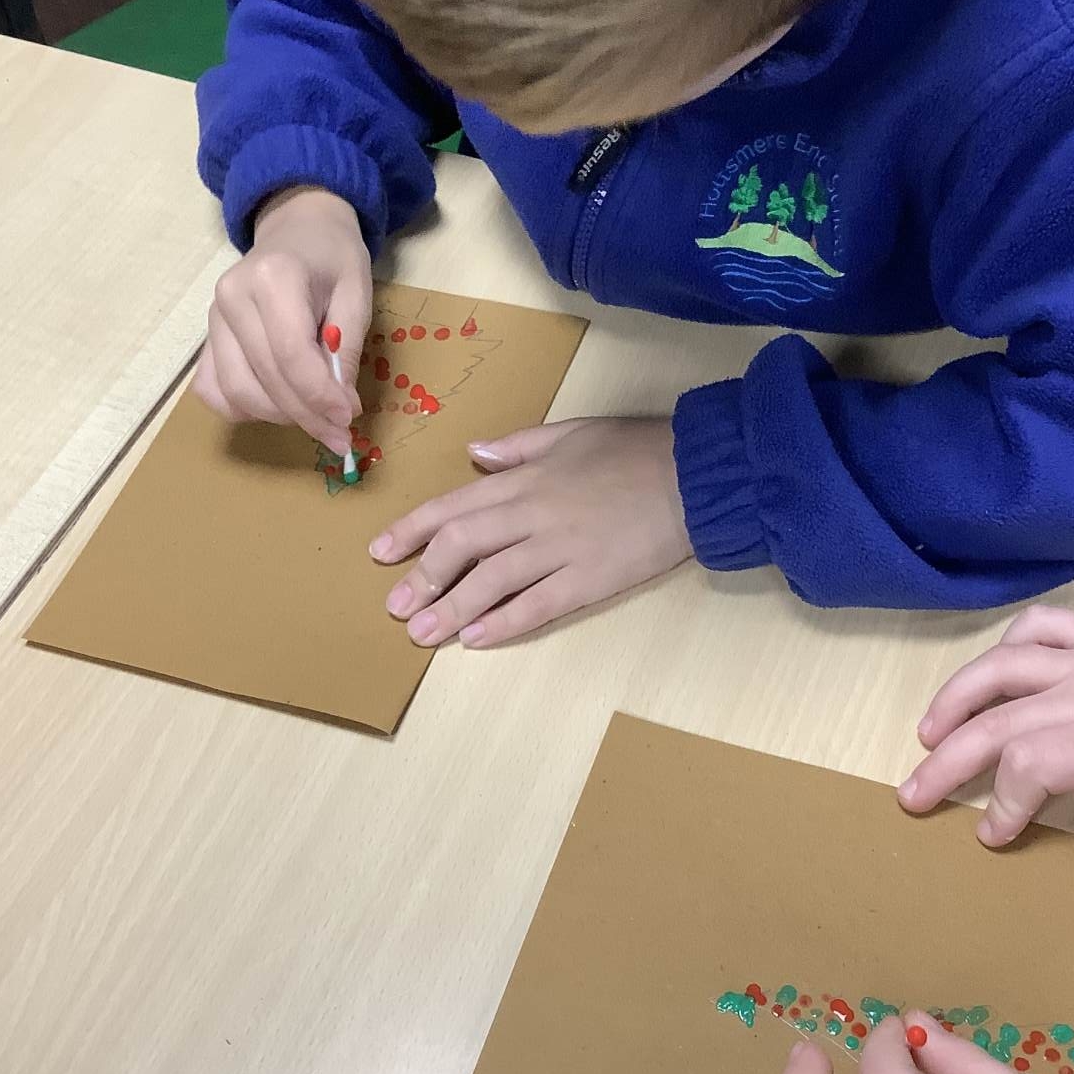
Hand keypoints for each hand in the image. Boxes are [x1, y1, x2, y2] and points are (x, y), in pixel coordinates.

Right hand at [194, 187, 371, 453]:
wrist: (297, 230)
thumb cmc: (332, 259)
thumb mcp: (357, 294)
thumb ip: (346, 348)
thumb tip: (339, 408)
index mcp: (274, 278)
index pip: (290, 354)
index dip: (318, 396)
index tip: (347, 420)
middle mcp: (232, 298)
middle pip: (265, 379)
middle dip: (306, 416)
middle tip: (340, 435)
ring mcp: (212, 319)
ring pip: (237, 393)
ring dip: (280, 417)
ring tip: (315, 416)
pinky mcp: (206, 339)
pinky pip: (214, 391)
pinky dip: (245, 409)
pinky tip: (277, 404)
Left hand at [372, 416, 691, 646]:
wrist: (694, 474)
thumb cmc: (636, 449)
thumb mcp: (572, 432)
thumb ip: (519, 446)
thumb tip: (477, 454)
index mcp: (525, 478)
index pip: (454, 505)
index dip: (412, 531)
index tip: (380, 552)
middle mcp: (533, 513)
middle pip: (463, 545)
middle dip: (423, 577)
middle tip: (395, 607)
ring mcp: (560, 549)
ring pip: (492, 580)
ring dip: (452, 609)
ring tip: (421, 635)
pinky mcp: (590, 579)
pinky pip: (538, 604)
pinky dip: (505, 622)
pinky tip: (477, 640)